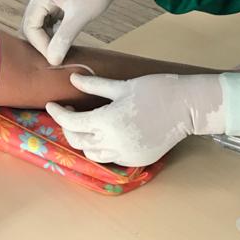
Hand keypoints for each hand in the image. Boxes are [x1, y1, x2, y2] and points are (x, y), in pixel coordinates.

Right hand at [22, 0, 180, 65]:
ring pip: (41, 23)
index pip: (30, 25)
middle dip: (42, 42)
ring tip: (63, 50)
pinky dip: (56, 30)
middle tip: (57, 56)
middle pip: (32, 24)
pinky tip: (67, 39)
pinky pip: (51, 18)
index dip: (40, 45)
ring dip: (49, 37)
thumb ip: (64, 38)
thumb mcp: (80, 16)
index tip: (55, 59)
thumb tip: (52, 60)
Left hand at [45, 73, 228, 166]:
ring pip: (93, 154)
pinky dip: (103, 148)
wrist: (187, 107)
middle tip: (70, 112)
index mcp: (107, 122)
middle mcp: (113, 143)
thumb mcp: (122, 85)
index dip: (58, 114)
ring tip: (87, 124)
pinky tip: (107, 134)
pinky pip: (111, 157)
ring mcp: (126, 154)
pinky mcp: (137, 160)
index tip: (52, 105)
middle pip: (78, 141)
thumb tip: (73, 79)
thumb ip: (94, 85)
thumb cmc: (155, 90)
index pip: (71, 123)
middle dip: (69, 128)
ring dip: (84, 141)